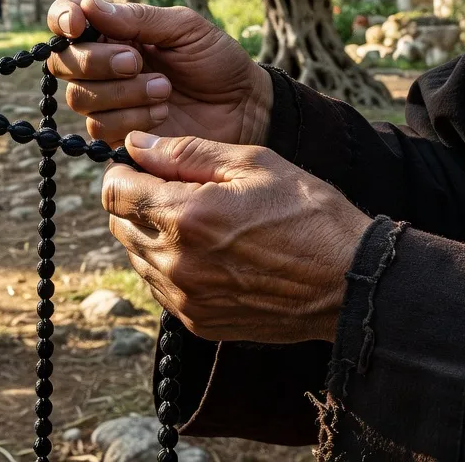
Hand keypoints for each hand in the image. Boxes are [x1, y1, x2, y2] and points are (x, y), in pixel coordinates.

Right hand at [46, 0, 272, 146]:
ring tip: (164, 89)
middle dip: (96, 61)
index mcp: (114, 30)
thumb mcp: (185, 28)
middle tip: (136, 62)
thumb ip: (138, 19)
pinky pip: (99, 128)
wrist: (244, 108)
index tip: (78, 25)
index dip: (61, 19)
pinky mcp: (118, 135)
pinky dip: (133, 117)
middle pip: (63, 62)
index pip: (64, 18)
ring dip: (123, 92)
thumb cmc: (216, 61)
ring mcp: (107, 102)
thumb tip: (89, 7)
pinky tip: (163, 113)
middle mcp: (102, 65)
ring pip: (79, 97)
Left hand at [102, 131, 370, 342]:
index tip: (145, 166)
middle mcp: (177, 264)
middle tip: (174, 190)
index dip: (124, 172)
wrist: (350, 282)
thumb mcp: (254, 163)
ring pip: (136, 257)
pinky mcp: (197, 322)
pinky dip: (169, 267)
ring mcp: (185, 298)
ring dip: (151, 235)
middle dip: (136, 202)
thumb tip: (135, 143)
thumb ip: (186, 153)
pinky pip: (159, 287)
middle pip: (119, 225)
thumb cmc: (308, 214)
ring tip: (198, 222)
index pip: (114, 193)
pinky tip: (207, 253)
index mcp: (187, 217)